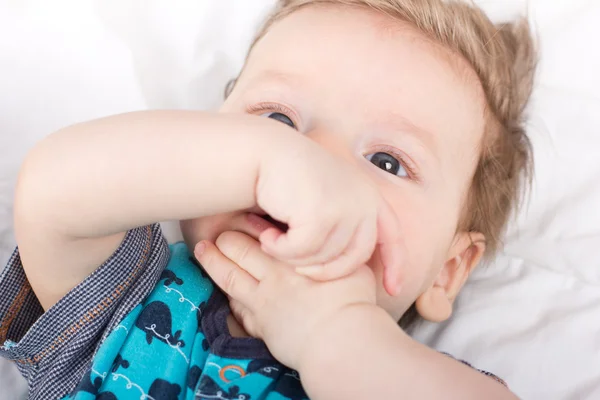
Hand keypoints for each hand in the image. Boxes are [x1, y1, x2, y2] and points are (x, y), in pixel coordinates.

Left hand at [194, 231, 377, 370]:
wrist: (340, 341)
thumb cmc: (352, 302)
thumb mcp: (353, 266)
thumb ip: (336, 253)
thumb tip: (336, 243)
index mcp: (293, 255)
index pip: (265, 232)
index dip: (251, 222)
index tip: (245, 215)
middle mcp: (273, 272)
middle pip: (239, 248)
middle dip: (227, 237)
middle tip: (220, 231)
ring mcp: (263, 299)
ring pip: (228, 275)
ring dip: (212, 260)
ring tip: (203, 249)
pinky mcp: (259, 324)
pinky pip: (235, 308)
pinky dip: (227, 296)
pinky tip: (223, 291)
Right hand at [258, 138, 403, 294]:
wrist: (263, 153)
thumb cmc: (288, 180)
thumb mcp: (327, 200)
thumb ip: (345, 226)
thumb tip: (354, 268)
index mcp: (369, 196)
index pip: (392, 237)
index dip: (396, 264)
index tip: (393, 289)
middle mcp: (363, 200)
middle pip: (356, 258)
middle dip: (325, 272)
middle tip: (297, 272)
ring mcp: (344, 207)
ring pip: (325, 258)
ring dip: (294, 258)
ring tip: (273, 242)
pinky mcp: (321, 213)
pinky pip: (302, 252)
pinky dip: (281, 251)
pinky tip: (266, 237)